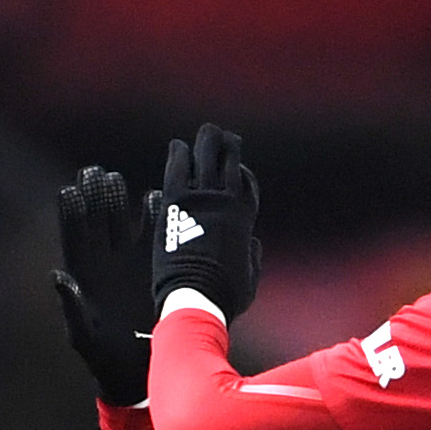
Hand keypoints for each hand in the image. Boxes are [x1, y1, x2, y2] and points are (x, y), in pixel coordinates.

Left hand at [50, 165, 151, 403]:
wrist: (144, 376)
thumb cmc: (107, 362)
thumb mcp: (86, 337)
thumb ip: (73, 308)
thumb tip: (58, 276)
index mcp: (84, 277)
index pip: (74, 237)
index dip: (71, 214)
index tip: (70, 191)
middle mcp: (105, 264)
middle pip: (98, 221)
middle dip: (95, 196)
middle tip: (95, 173)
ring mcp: (130, 262)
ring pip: (123, 221)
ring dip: (120, 200)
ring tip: (117, 179)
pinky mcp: (156, 267)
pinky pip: (154, 235)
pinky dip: (154, 217)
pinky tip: (156, 199)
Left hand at [151, 121, 261, 320]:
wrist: (197, 296)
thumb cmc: (223, 294)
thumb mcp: (250, 276)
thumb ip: (252, 257)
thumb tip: (253, 246)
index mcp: (245, 218)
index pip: (247, 183)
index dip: (242, 172)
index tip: (235, 169)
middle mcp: (227, 202)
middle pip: (231, 161)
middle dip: (228, 146)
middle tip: (222, 138)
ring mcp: (202, 198)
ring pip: (208, 156)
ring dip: (208, 142)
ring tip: (207, 133)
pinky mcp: (177, 201)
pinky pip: (180, 167)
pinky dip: (180, 153)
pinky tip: (178, 147)